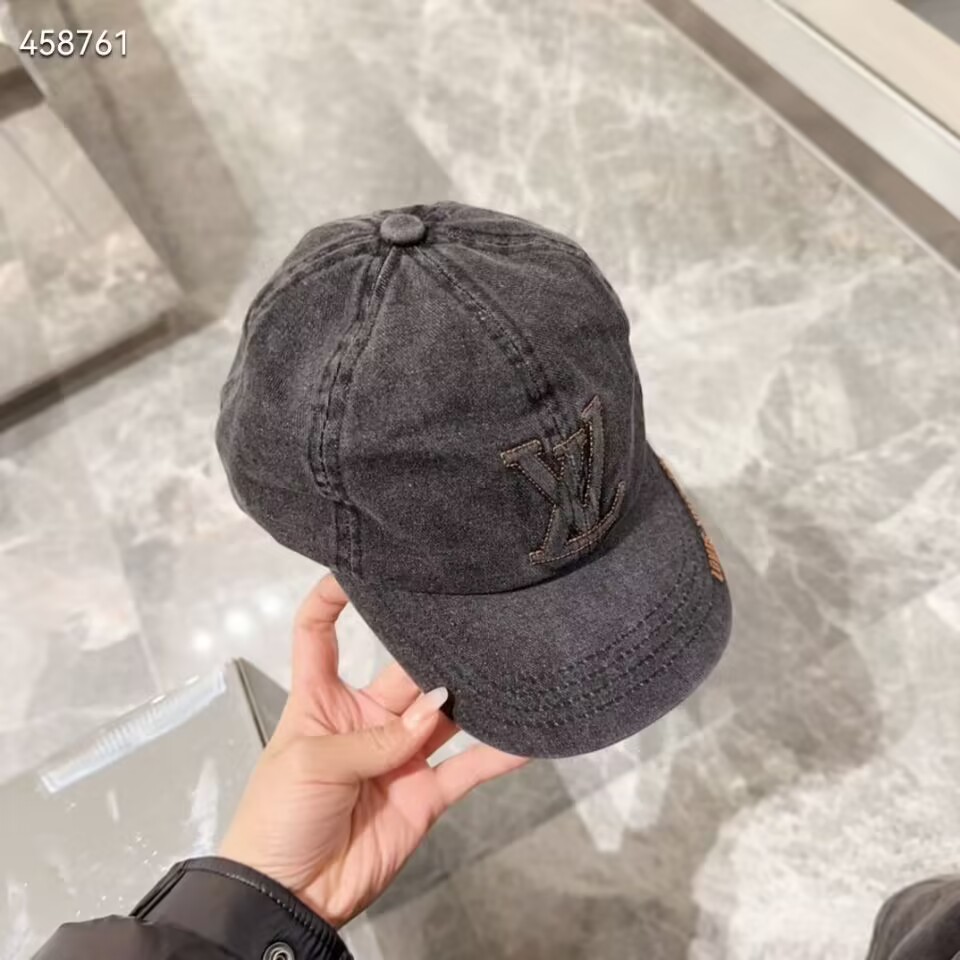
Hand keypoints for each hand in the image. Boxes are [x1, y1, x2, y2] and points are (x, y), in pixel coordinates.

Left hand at [219, 574, 527, 926]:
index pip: (317, 634)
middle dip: (431, 651)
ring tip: (505, 667)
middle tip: (468, 622)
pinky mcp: (422, 795)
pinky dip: (497, 755)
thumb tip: (436, 708)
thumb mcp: (312, 763)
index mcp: (319, 700)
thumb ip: (377, 737)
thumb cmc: (276, 819)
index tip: (355, 568)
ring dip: (471, 696)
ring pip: (441, 715)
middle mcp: (363, 720)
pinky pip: (466, 769)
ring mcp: (397, 756)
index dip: (330, 600)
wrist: (289, 897)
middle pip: (401, 672)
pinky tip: (525, 736)